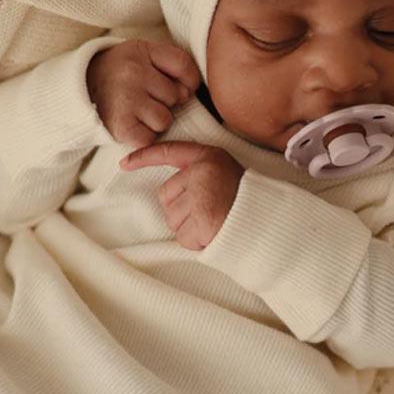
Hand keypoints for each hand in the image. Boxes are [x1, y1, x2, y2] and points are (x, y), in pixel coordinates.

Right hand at [86, 40, 200, 148]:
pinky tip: (131, 124)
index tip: (183, 86)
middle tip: (144, 97)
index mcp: (141, 50)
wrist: (77, 91)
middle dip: (166, 100)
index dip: (190, 80)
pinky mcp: (121, 126)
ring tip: (137, 111)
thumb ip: (169, 64)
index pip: (184, 65)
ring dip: (155, 121)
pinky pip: (150, 138)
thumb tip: (191, 92)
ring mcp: (126, 99)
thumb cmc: (119, 75)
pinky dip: (144, 136)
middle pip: (176, 96)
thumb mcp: (140, 56)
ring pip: (165, 119)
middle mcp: (133, 72)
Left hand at [120, 141, 243, 249]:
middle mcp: (201, 173)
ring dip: (189, 227)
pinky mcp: (200, 219)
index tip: (124, 163)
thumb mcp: (225, 174)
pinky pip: (183, 237)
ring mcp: (200, 196)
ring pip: (173, 218)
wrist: (270, 221)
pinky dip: (196, 241)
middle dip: (180, 209)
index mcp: (208, 157)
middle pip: (166, 195)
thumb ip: (199, 175)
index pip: (168, 152)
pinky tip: (214, 233)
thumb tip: (169, 194)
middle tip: (209, 211)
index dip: (144, 157)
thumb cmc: (249, 200)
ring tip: (215, 222)